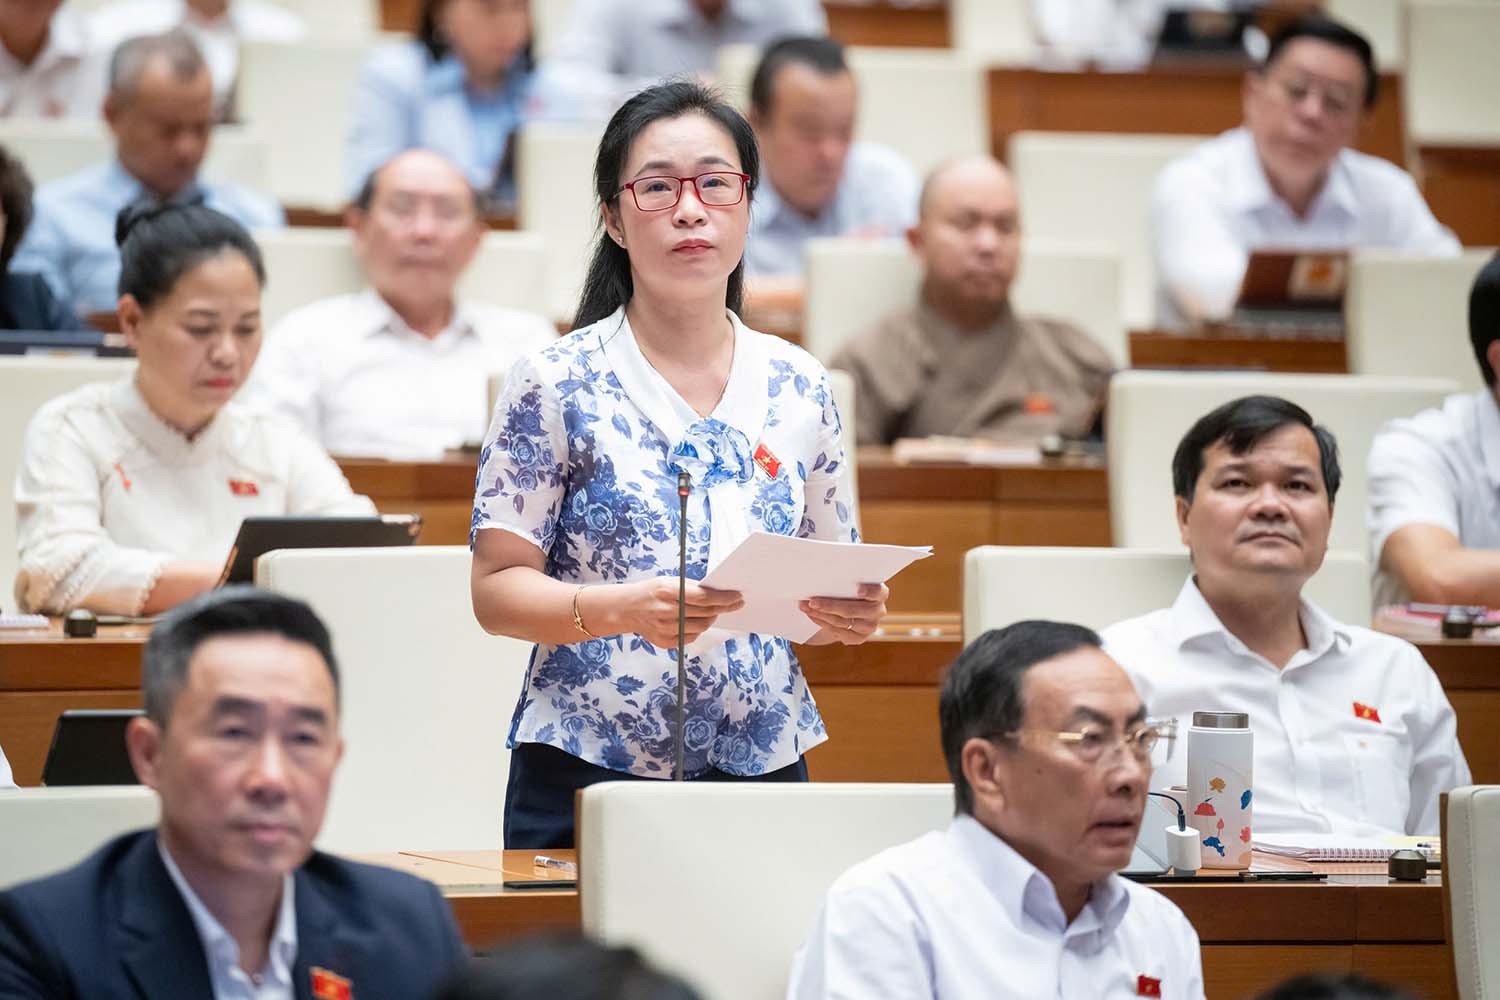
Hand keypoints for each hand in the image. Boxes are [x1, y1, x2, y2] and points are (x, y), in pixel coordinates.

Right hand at [611, 578, 743, 648]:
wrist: (626, 608)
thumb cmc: (651, 592)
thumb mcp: (670, 581)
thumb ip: (691, 587)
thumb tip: (718, 592)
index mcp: (668, 591)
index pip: (704, 597)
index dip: (724, 598)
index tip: (737, 596)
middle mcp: (666, 611)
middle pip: (705, 613)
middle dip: (723, 608)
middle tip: (734, 603)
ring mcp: (665, 629)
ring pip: (701, 627)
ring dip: (711, 619)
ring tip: (713, 611)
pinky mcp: (665, 642)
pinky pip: (690, 637)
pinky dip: (697, 630)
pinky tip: (696, 621)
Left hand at [799, 583, 887, 644]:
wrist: (846, 606)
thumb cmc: (846, 587)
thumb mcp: (848, 580)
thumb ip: (842, 578)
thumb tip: (819, 572)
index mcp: (880, 593)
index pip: (878, 592)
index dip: (869, 591)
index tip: (858, 590)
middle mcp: (878, 610)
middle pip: (854, 610)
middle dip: (830, 605)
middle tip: (812, 601)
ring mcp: (870, 626)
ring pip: (843, 621)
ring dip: (821, 614)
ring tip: (805, 606)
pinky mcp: (859, 638)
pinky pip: (838, 631)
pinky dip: (822, 622)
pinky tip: (811, 615)